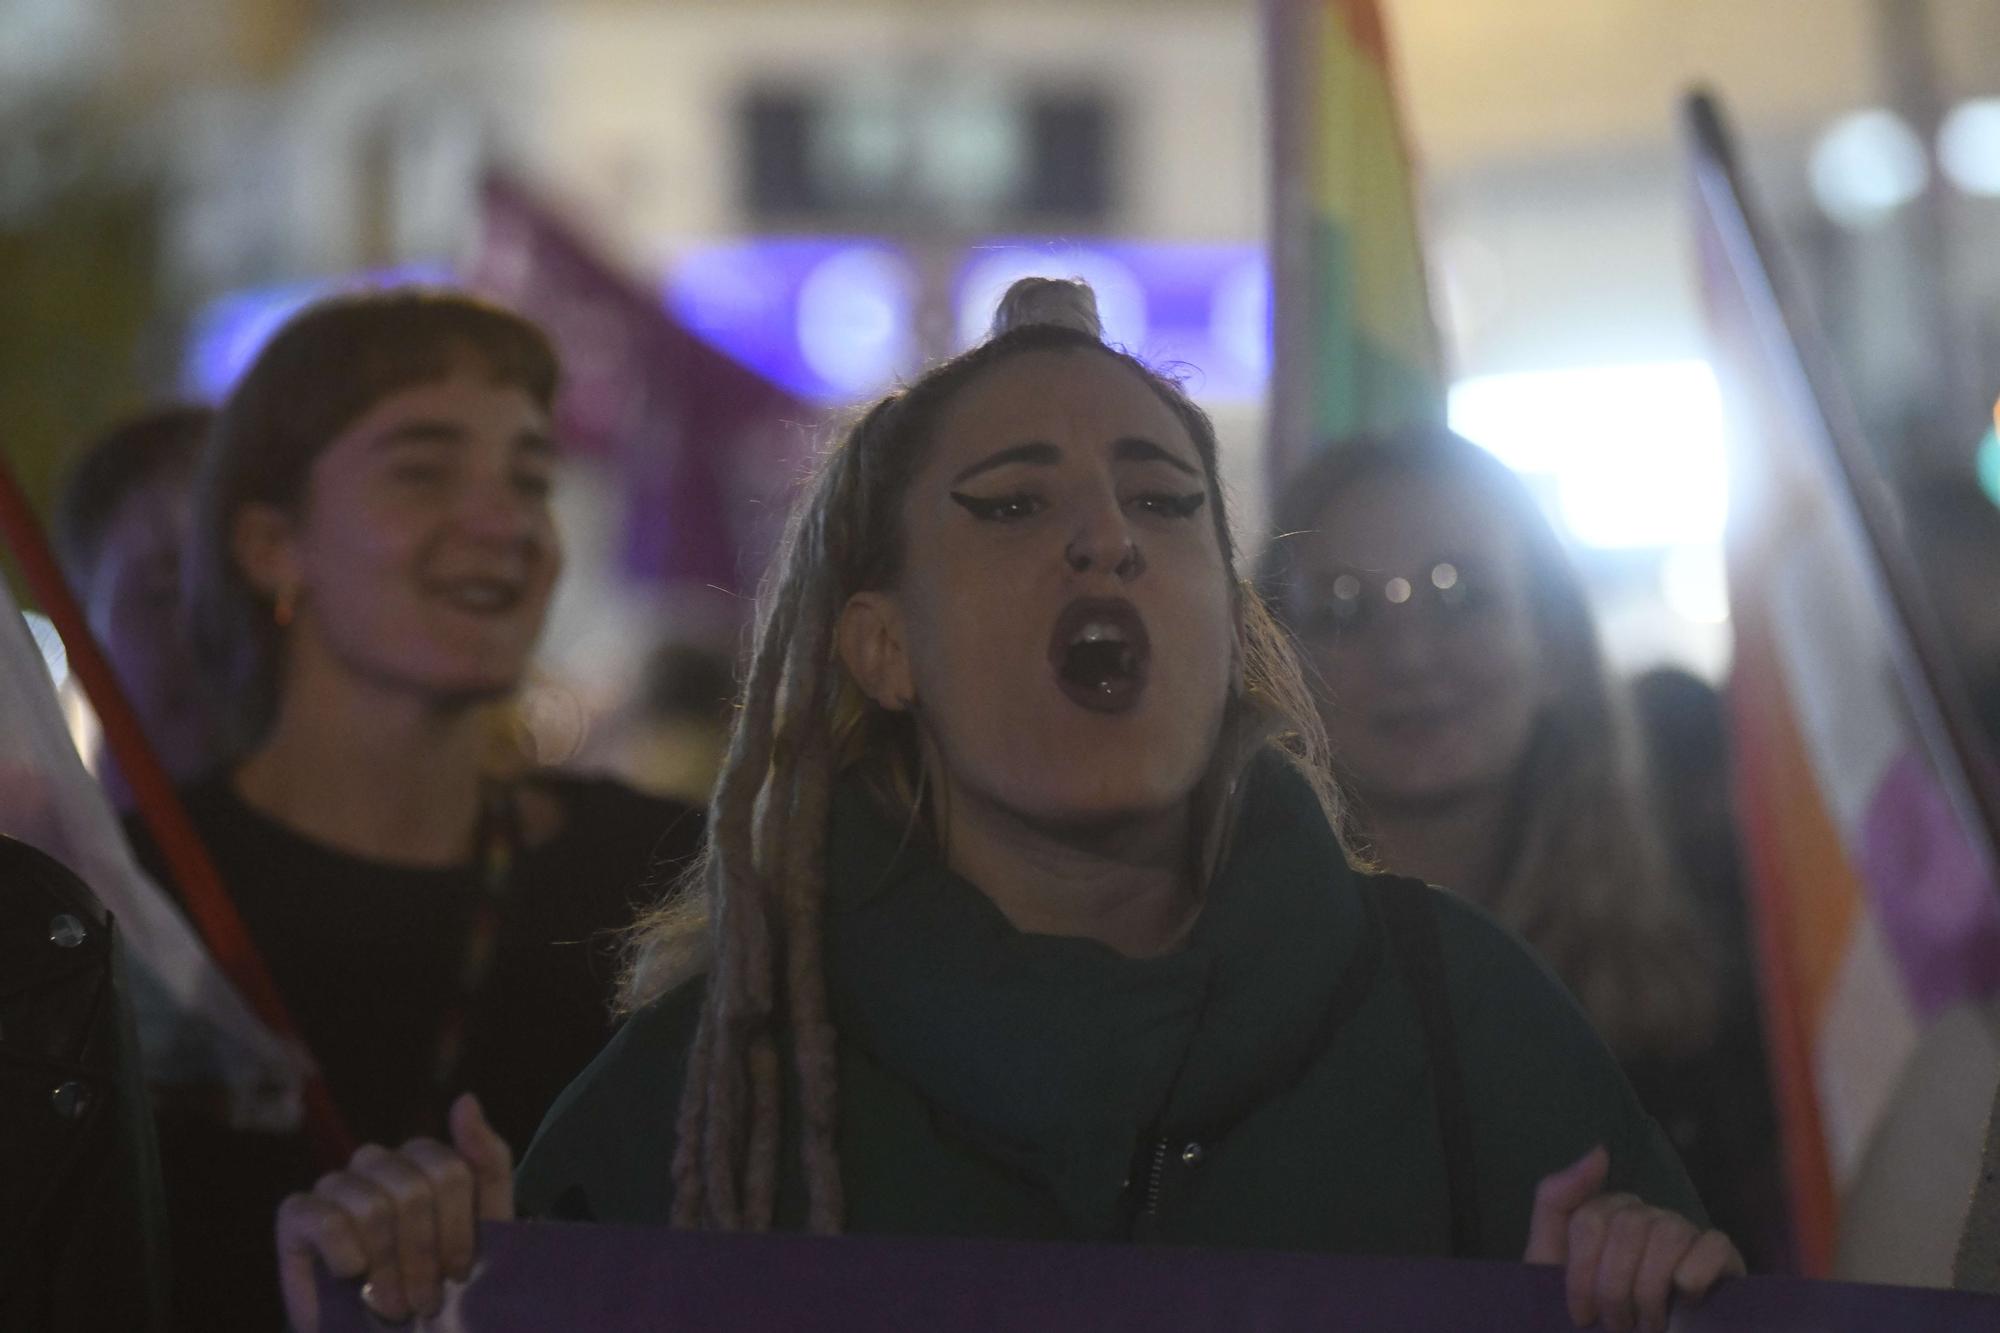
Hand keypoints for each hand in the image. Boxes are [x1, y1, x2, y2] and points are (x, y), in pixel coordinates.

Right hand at [276, 1093, 514, 1332]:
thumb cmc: (438, 1288)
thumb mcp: (485, 1228)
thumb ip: (485, 1162)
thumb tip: (465, 1098)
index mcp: (422, 1161)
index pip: (448, 1169)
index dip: (457, 1229)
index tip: (460, 1274)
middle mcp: (377, 1164)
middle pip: (412, 1189)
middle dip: (424, 1256)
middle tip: (425, 1301)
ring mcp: (335, 1187)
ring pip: (372, 1206)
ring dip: (388, 1268)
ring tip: (395, 1306)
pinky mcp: (296, 1216)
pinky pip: (324, 1218)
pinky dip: (346, 1253)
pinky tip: (352, 1276)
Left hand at [1523, 1145, 1743, 1332]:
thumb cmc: (1591, 1317)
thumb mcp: (1550, 1262)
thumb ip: (1557, 1201)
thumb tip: (1599, 1150)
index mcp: (1607, 1213)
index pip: (1591, 1219)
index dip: (1581, 1275)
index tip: (1581, 1317)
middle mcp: (1647, 1216)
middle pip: (1627, 1226)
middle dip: (1614, 1288)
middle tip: (1617, 1327)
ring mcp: (1685, 1234)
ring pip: (1666, 1234)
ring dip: (1650, 1290)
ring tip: (1647, 1326)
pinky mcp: (1724, 1259)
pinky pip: (1715, 1244)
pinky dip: (1697, 1272)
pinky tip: (1687, 1298)